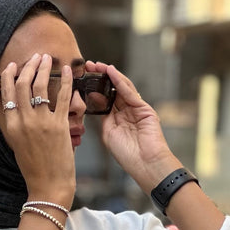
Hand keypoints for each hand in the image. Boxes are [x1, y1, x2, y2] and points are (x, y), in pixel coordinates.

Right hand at [0, 53, 75, 207]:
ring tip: (47, 59)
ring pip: (40, 85)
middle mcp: (24, 121)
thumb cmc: (34, 170)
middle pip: (22, 84)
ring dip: (44, 68)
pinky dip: (65, 80)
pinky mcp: (59, 126)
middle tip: (35, 57)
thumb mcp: (18, 145)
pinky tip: (68, 70)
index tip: (14, 65)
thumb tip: (21, 107)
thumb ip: (19, 125)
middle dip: (28, 66)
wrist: (48, 187)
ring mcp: (42, 122)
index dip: (9, 75)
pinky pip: (63, 97)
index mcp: (12, 126)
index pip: (7, 92)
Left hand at [85, 61, 178, 191]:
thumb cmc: (128, 155)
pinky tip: (110, 72)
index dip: (94, 88)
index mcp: (116, 120)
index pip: (104, 99)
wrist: (146, 164)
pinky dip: (120, 81)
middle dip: (100, 77)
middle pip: (112, 90)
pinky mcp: (144, 108)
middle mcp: (126, 112)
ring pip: (121, 87)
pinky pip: (129, 92)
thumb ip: (103, 117)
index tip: (83, 78)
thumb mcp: (108, 134)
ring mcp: (136, 109)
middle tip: (88, 65)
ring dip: (109, 75)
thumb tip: (94, 102)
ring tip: (97, 65)